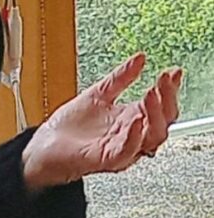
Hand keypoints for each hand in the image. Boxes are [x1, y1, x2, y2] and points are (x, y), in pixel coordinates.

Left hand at [21, 53, 181, 191]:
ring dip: (155, 115)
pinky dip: (134, 136)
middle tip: (163, 82)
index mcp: (131, 119)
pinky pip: (127, 151)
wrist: (44, 148)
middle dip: (167, 100)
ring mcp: (120, 148)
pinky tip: (135, 120)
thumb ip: (120, 78)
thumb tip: (140, 58)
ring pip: (152, 137)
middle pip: (164, 122)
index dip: (170, 89)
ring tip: (151, 94)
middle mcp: (131, 135)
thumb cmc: (69, 128)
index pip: (161, 106)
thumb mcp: (98, 94)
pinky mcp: (105, 159)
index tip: (172, 72)